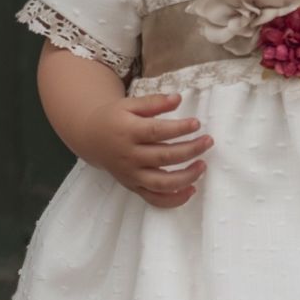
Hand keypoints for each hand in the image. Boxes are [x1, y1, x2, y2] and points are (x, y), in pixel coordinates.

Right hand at [82, 92, 212, 208]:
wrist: (91, 138)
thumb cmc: (115, 118)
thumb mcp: (129, 104)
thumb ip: (154, 102)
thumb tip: (178, 99)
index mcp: (128, 132)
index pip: (157, 132)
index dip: (179, 128)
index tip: (197, 123)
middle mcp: (129, 156)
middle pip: (164, 157)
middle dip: (190, 150)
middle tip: (208, 141)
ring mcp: (131, 174)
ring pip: (161, 183)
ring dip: (186, 177)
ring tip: (203, 165)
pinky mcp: (133, 186)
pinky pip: (154, 199)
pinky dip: (174, 200)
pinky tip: (191, 190)